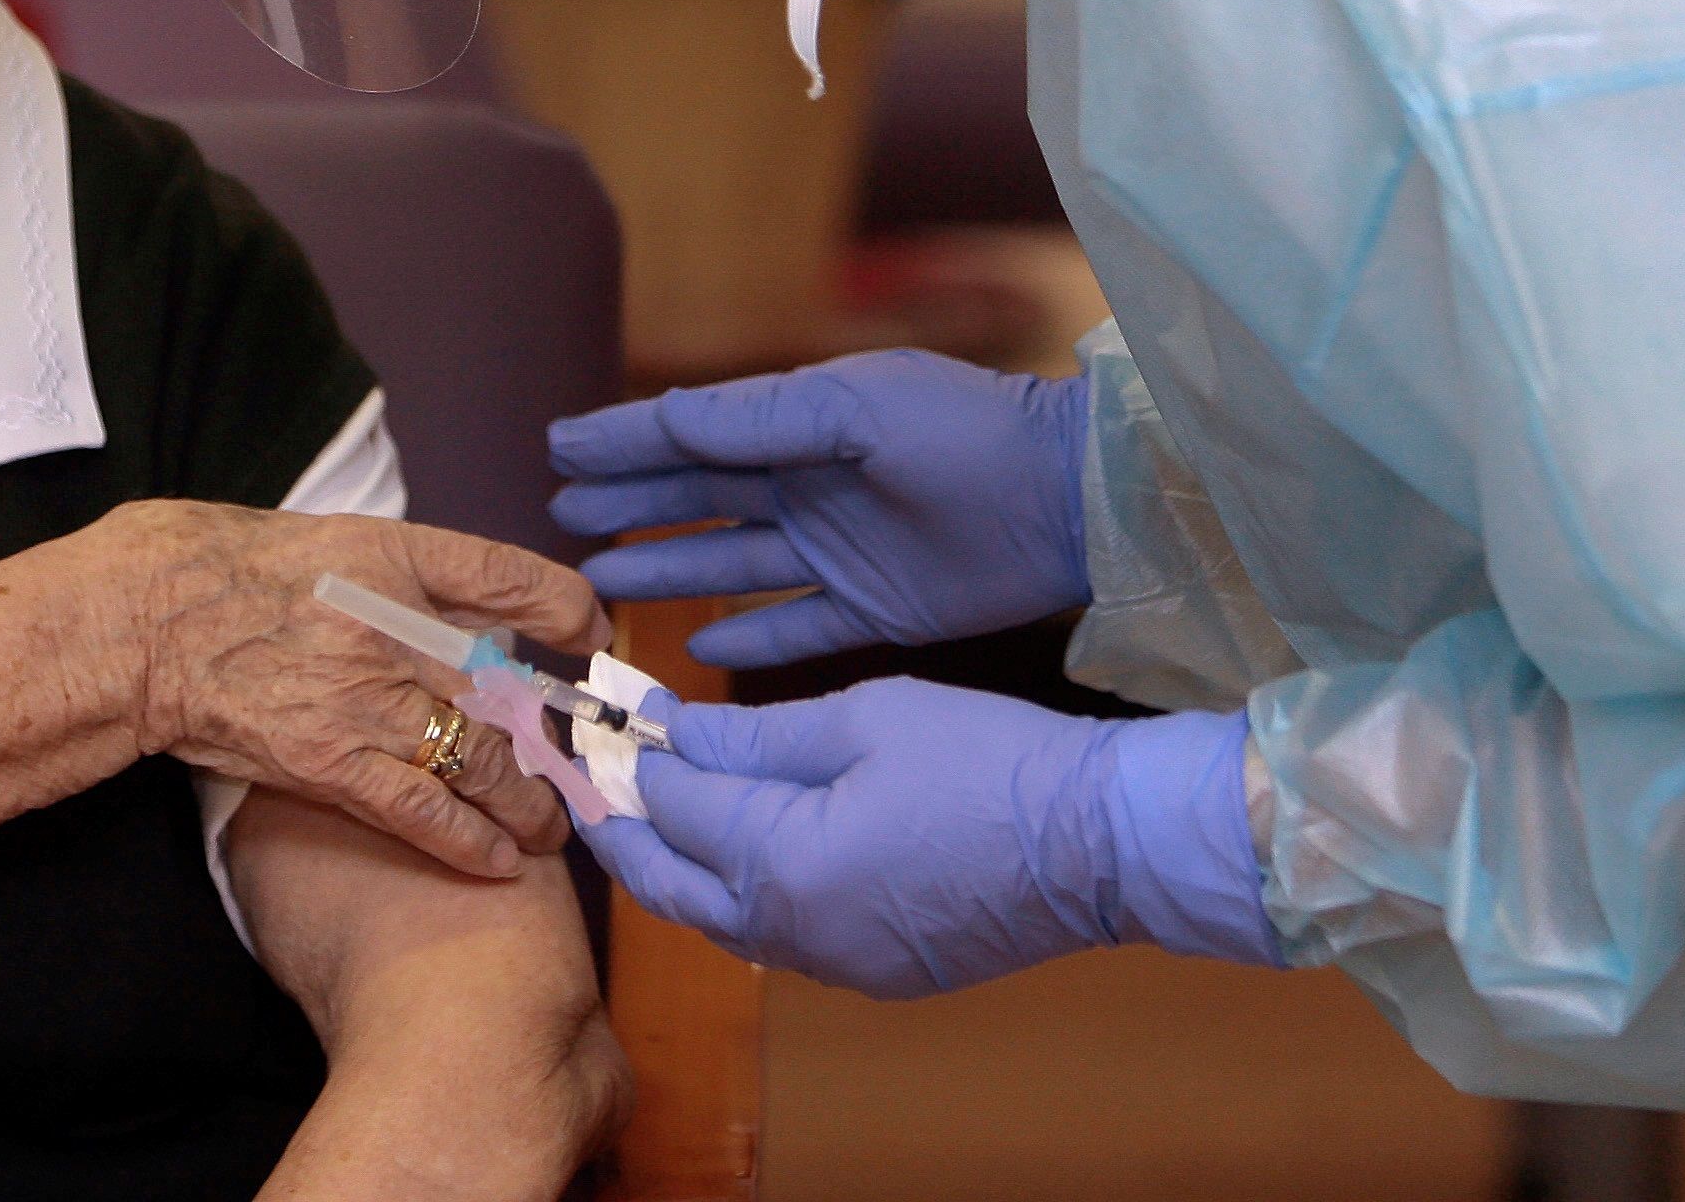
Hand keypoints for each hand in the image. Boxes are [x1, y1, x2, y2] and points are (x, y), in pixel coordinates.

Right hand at [110, 502, 609, 878]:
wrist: (147, 620)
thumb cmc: (235, 573)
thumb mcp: (337, 544)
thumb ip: (411, 577)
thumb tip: (479, 615)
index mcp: (396, 557)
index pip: (511, 576)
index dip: (567, 607)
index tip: (588, 631)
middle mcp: (393, 626)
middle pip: (510, 687)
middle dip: (554, 736)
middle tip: (577, 762)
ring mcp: (365, 699)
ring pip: (482, 761)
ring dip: (529, 801)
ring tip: (550, 824)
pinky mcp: (330, 763)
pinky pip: (423, 812)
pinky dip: (472, 842)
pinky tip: (503, 860)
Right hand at [547, 350, 1090, 665]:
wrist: (1067, 500)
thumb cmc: (963, 435)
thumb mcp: (853, 406)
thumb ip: (758, 417)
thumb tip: (663, 418)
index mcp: (802, 425)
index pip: (692, 433)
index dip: (624, 439)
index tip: (557, 445)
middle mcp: (810, 486)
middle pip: (698, 499)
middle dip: (628, 503)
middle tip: (560, 514)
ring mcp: (839, 552)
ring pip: (729, 562)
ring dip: (667, 566)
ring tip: (600, 576)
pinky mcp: (873, 610)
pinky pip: (791, 628)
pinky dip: (745, 636)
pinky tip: (697, 644)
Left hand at [580, 679, 1276, 1000]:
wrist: (1102, 845)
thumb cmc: (989, 762)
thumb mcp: (863, 719)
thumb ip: (752, 737)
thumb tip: (668, 732)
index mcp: (781, 860)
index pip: (671, 804)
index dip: (625, 752)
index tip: (590, 710)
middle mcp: (791, 930)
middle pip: (669, 883)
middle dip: (618, 826)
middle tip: (582, 776)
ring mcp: (832, 964)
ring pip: (715, 918)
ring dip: (672, 864)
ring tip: (643, 805)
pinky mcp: (871, 974)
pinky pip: (772, 936)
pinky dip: (734, 891)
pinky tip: (731, 846)